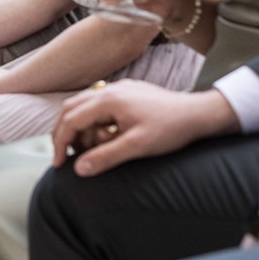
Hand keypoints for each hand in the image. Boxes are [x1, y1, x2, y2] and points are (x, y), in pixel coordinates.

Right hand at [49, 80, 238, 175]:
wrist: (199, 114)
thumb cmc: (171, 129)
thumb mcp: (137, 147)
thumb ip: (106, 157)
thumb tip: (78, 170)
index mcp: (108, 100)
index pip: (70, 120)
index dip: (60, 144)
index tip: (59, 164)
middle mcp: (109, 90)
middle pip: (71, 109)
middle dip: (64, 134)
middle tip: (65, 156)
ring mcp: (119, 89)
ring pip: (83, 105)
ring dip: (80, 128)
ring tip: (88, 149)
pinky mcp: (128, 92)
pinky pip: (99, 104)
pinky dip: (93, 121)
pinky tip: (104, 135)